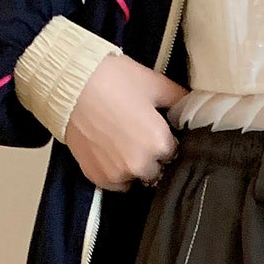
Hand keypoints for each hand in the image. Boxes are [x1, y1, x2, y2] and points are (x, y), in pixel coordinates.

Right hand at [65, 55, 186, 191]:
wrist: (70, 84)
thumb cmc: (113, 79)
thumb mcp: (153, 82)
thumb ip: (178, 99)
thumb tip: (193, 106)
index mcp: (159, 143)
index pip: (175, 152)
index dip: (166, 140)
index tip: (157, 130)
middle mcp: (141, 164)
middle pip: (157, 170)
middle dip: (152, 156)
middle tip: (138, 134)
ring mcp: (118, 174)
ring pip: (136, 178)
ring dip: (133, 166)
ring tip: (121, 141)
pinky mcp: (97, 177)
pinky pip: (115, 183)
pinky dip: (115, 172)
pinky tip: (109, 151)